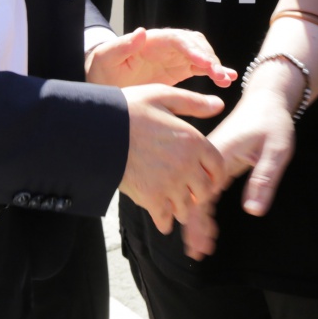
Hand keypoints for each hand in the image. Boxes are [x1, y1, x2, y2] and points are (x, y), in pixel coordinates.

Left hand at [86, 27, 236, 88]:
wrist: (103, 82)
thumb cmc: (102, 69)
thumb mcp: (105, 58)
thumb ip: (122, 45)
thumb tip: (142, 31)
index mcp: (151, 41)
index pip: (177, 40)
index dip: (193, 50)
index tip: (205, 63)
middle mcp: (166, 46)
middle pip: (194, 45)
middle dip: (209, 58)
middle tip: (220, 76)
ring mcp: (174, 57)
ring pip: (202, 55)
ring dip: (216, 65)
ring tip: (227, 79)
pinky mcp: (179, 69)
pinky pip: (201, 68)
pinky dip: (215, 72)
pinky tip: (228, 79)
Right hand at [119, 84, 225, 256]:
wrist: (98, 130)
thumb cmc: (130, 110)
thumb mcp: (163, 96)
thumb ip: (193, 103)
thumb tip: (219, 105)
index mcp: (193, 141)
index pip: (217, 167)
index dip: (215, 175)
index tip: (208, 178)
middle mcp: (186, 165)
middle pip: (205, 190)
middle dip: (200, 193)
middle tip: (192, 194)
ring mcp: (169, 184)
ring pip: (186, 208)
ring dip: (183, 209)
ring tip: (177, 207)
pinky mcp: (150, 198)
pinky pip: (165, 219)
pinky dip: (165, 222)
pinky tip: (163, 220)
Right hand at [180, 83, 297, 257]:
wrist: (266, 100)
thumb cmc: (272, 122)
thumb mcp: (276, 150)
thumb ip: (264, 179)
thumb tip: (253, 211)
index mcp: (218, 155)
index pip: (201, 195)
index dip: (198, 222)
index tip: (200, 245)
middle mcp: (207, 159)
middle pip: (193, 197)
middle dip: (193, 227)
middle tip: (197, 254)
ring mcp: (208, 161)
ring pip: (196, 194)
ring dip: (196, 220)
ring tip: (199, 247)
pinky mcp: (214, 163)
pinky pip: (203, 188)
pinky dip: (202, 208)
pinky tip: (205, 224)